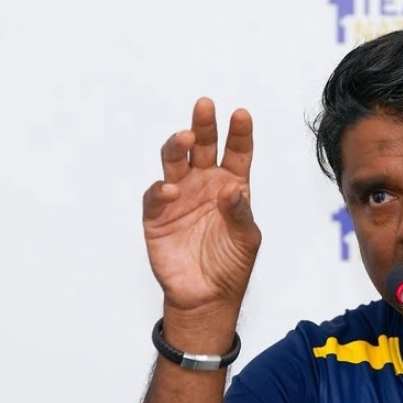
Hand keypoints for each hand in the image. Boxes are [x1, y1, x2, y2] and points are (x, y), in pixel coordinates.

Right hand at [143, 97, 261, 312]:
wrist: (207, 296)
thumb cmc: (231, 265)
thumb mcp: (247, 239)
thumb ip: (240, 213)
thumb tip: (232, 189)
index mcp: (231, 186)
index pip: (236, 153)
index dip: (239, 134)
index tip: (241, 115)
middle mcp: (204, 185)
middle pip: (203, 148)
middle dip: (204, 126)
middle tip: (205, 106)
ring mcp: (179, 197)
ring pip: (175, 162)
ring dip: (178, 147)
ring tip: (186, 138)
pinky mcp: (158, 216)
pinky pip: (156, 196)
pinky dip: (160, 190)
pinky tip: (170, 189)